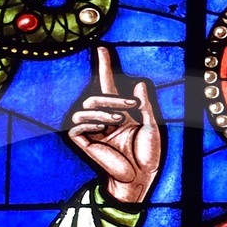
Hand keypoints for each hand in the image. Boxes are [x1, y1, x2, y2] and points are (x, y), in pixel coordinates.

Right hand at [65, 45, 163, 205]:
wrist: (140, 177)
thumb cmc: (147, 155)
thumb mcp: (150, 126)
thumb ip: (143, 105)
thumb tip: (138, 83)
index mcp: (119, 113)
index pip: (107, 84)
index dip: (104, 66)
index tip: (101, 48)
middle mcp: (103, 119)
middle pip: (95, 96)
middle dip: (112, 97)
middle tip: (131, 105)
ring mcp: (93, 131)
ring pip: (85, 108)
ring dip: (102, 110)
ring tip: (119, 120)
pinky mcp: (84, 143)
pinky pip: (76, 125)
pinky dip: (88, 122)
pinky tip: (102, 127)